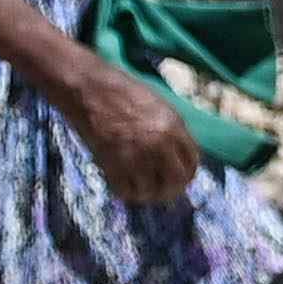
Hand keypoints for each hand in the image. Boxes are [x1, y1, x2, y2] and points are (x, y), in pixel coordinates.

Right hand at [54, 59, 200, 204]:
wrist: (91, 90)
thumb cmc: (123, 94)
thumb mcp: (159, 108)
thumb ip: (172, 131)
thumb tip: (178, 156)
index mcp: (174, 128)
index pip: (192, 163)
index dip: (186, 175)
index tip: (178, 180)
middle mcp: (159, 144)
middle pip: (176, 181)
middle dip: (170, 190)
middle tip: (160, 192)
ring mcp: (136, 155)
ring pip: (151, 190)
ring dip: (146, 193)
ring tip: (140, 190)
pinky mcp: (113, 163)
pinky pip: (126, 190)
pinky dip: (125, 192)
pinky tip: (123, 186)